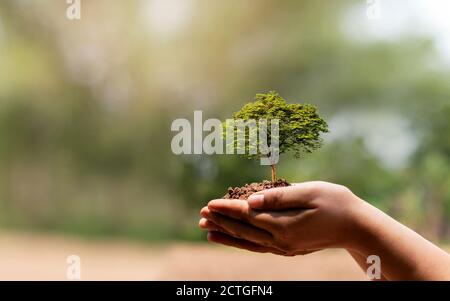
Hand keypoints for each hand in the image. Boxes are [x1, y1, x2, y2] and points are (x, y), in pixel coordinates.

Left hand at [199, 181, 363, 255]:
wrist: (356, 226)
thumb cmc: (335, 202)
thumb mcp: (309, 192)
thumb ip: (278, 197)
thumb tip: (249, 201)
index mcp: (285, 224)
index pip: (248, 216)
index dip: (227, 209)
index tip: (209, 203)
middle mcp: (281, 240)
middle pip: (244, 230)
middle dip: (221, 221)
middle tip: (201, 215)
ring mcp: (284, 247)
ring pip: (248, 242)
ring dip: (226, 235)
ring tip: (206, 229)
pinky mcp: (288, 249)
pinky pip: (258, 247)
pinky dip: (241, 243)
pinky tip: (232, 239)